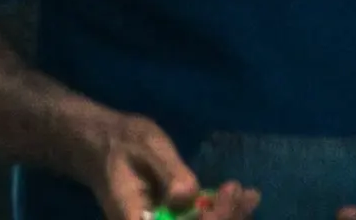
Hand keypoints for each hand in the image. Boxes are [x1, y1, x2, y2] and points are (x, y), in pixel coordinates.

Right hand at [70, 104, 259, 219]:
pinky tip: (244, 198)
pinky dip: (221, 214)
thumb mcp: (148, 147)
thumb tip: (189, 196)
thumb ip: (169, 172)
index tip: (225, 195)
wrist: (105, 146)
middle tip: (246, 195)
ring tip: (251, 197)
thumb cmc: (124, 142)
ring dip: (227, 218)